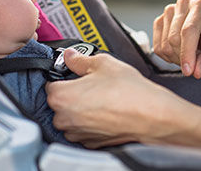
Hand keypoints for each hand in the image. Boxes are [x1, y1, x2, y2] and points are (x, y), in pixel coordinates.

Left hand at [46, 49, 192, 147]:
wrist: (150, 115)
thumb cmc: (128, 91)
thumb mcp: (103, 63)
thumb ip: (80, 59)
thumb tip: (70, 56)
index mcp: (61, 97)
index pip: (50, 83)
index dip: (63, 75)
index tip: (74, 73)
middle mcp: (64, 119)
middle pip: (58, 101)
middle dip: (72, 92)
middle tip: (92, 84)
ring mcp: (76, 133)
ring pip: (70, 117)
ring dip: (80, 108)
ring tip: (102, 97)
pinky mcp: (90, 142)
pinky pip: (82, 128)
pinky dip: (90, 120)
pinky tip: (106, 110)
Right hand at [153, 0, 200, 77]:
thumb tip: (196, 72)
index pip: (188, 31)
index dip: (187, 53)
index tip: (189, 72)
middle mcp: (183, 4)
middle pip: (173, 39)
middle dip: (184, 57)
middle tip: (197, 61)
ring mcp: (169, 11)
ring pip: (164, 44)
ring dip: (176, 58)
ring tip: (191, 55)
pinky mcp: (160, 21)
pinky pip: (157, 47)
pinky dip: (168, 56)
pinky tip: (180, 53)